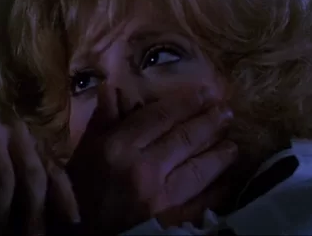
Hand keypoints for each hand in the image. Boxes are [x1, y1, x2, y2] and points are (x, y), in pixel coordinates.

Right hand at [0, 117, 79, 234]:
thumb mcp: (12, 198)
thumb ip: (35, 202)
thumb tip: (68, 224)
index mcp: (34, 144)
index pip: (55, 171)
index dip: (64, 199)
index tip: (71, 225)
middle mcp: (16, 130)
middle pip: (33, 174)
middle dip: (32, 214)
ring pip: (4, 176)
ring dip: (0, 213)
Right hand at [66, 89, 237, 233]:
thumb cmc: (79, 195)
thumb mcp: (82, 155)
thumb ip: (101, 122)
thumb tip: (112, 89)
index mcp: (118, 147)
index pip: (160, 116)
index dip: (186, 102)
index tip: (206, 92)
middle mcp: (144, 168)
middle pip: (184, 138)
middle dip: (210, 122)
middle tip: (227, 111)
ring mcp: (162, 197)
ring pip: (198, 169)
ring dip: (219, 154)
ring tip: (232, 144)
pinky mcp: (173, 222)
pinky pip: (202, 202)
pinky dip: (217, 190)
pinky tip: (226, 181)